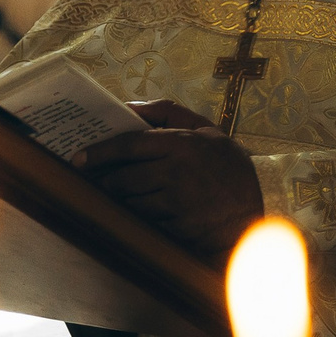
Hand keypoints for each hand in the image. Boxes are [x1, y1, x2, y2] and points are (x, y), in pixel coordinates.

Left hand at [75, 105, 260, 262]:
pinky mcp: (178, 228)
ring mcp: (177, 204)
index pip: (129, 144)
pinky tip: (140, 214)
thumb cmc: (228, 165)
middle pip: (121, 178)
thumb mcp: (207, 130)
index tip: (78, 157)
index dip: (99, 151)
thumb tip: (128, 107)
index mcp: (182, 144)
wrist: (257, 208)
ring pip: (129, 203)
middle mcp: (177, 173)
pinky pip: (144, 223)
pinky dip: (137, 219)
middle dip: (103, 180)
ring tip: (116, 196)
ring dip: (119, 201)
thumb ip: (168, 113)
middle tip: (91, 180)